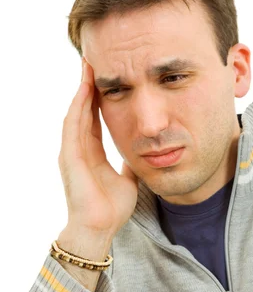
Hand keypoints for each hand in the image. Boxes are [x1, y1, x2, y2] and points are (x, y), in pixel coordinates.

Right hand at [58, 57, 138, 236]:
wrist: (100, 228)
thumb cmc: (112, 209)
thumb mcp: (129, 179)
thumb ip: (131, 165)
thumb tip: (144, 154)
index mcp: (92, 154)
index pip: (95, 119)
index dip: (100, 99)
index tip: (108, 79)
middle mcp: (79, 149)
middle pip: (83, 111)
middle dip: (88, 87)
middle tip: (94, 63)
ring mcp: (72, 152)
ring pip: (76, 113)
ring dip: (82, 90)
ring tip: (89, 68)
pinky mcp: (69, 157)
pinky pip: (73, 126)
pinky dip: (79, 107)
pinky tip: (85, 90)